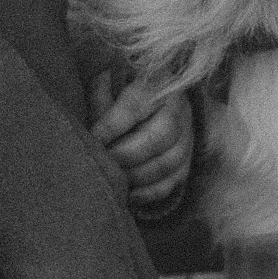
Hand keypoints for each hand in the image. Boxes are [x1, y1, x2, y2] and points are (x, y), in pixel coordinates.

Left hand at [90, 71, 193, 210]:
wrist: (155, 102)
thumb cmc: (124, 93)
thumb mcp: (110, 85)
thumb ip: (100, 97)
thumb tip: (90, 115)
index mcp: (159, 84)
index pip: (138, 104)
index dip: (114, 124)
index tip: (94, 138)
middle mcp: (179, 109)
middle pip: (161, 135)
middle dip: (128, 153)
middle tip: (105, 161)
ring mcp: (187, 137)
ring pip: (169, 162)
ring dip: (137, 175)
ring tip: (115, 178)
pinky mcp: (187, 161)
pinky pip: (173, 182)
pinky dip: (150, 192)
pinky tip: (130, 194)